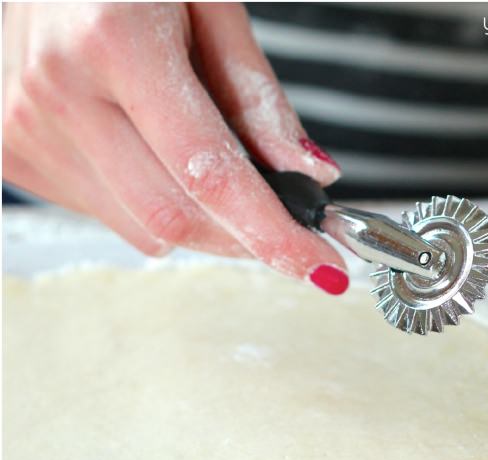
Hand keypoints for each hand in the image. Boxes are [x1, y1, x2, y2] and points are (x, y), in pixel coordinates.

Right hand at [3, 3, 347, 290]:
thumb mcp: (210, 1)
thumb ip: (256, 96)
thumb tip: (308, 176)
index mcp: (114, 39)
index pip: (210, 174)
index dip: (273, 232)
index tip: (321, 269)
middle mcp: (60, 89)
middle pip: (177, 218)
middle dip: (244, 236)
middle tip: (282, 219)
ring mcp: (27, 126)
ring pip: (145, 229)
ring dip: (197, 219)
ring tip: (193, 148)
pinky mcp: (14, 152)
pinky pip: (110, 217)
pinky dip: (149, 203)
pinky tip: (142, 145)